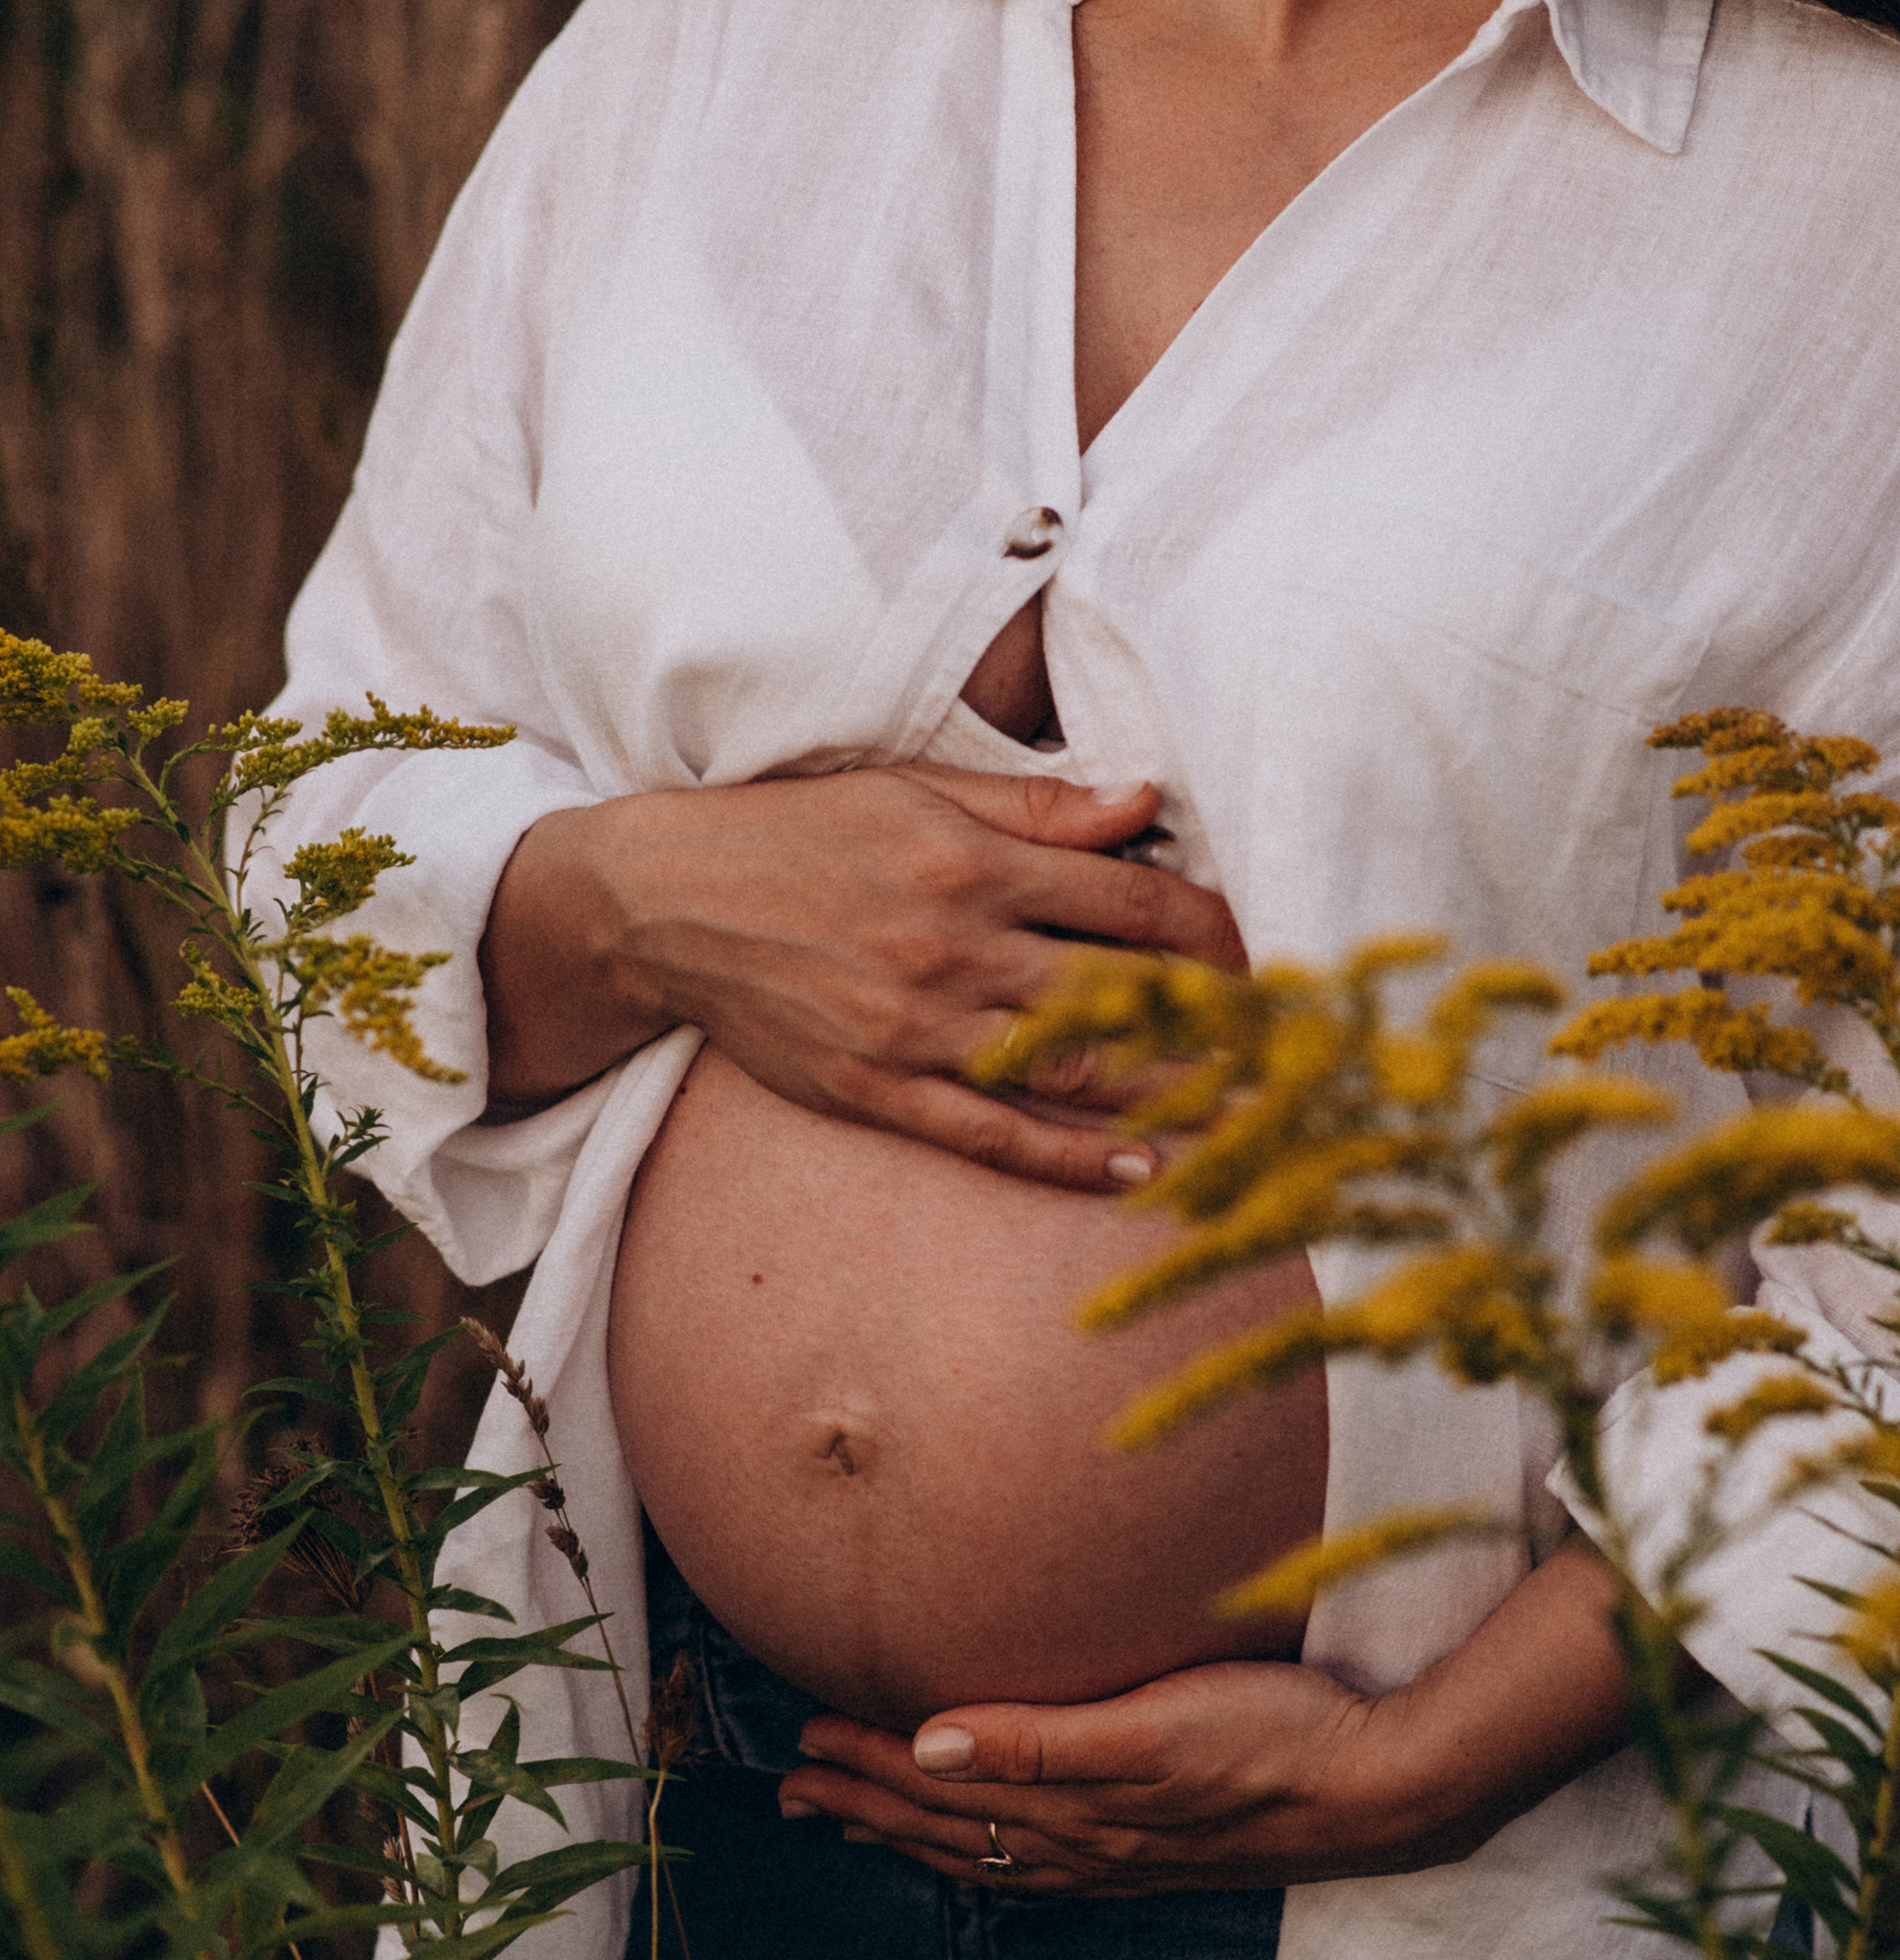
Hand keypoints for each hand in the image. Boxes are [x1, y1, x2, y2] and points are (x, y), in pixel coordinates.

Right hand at [482, 764, 1245, 1189]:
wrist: (663, 903)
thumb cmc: (800, 833)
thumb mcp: (913, 790)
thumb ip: (1035, 805)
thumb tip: (1147, 802)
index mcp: (970, 859)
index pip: (1132, 895)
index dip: (1216, 926)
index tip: (1267, 949)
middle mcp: (951, 945)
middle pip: (1121, 989)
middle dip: (1218, 1019)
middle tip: (1295, 1044)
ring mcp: (913, 1027)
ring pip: (1071, 1070)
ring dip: (1173, 1094)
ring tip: (1256, 1112)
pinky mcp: (875, 1090)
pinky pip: (993, 1136)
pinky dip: (1074, 1158)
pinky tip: (1147, 1170)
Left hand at [776, 1542, 1640, 1891]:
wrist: (1384, 1783)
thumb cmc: (1273, 1736)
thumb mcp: (1152, 1729)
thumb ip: (1038, 1741)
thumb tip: (928, 1745)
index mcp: (1077, 1811)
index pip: (943, 1796)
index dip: (868, 1771)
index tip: (803, 1742)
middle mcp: (1091, 1842)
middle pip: (953, 1831)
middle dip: (867, 1808)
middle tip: (794, 1788)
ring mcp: (1128, 1853)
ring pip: (995, 1852)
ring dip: (918, 1834)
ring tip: (856, 1820)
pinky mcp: (1164, 1849)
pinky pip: (1048, 1864)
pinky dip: (994, 1855)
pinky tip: (991, 1851)